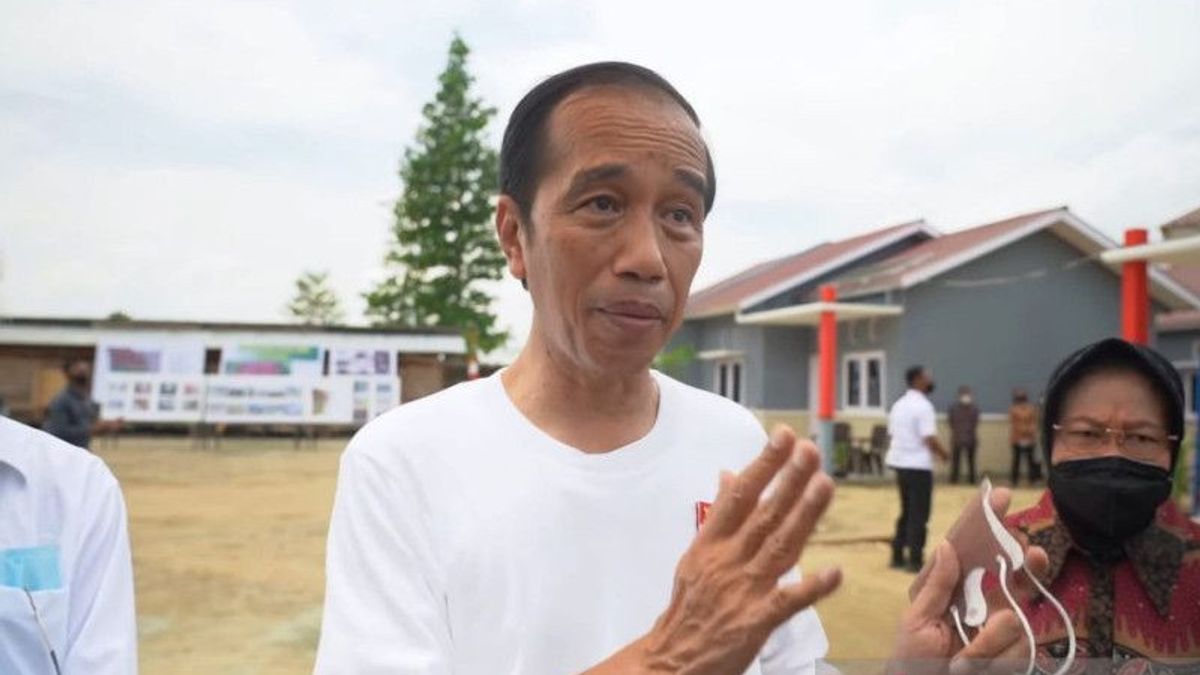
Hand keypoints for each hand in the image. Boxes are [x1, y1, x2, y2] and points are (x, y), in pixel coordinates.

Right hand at [583, 426, 841, 673]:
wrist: (671, 659)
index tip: (784, 436)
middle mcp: (728, 560)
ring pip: (780, 546)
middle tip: (811, 449)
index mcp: (711, 543)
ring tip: (825, 485)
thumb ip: (719, 515)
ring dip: (804, 515)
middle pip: (764, 514)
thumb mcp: (696, 554)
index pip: (740, 495)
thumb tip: (729, 474)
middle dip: (789, 479)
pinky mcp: (756, 622)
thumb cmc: (689, 606)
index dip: (764, 464)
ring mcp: (743, 590)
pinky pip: (788, 602)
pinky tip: (834, 572)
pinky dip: (810, 587)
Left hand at [891, 490, 1048, 674]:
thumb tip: (947, 543)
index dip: (986, 522)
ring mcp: (1003, 629)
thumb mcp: (916, 620)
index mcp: (954, 588)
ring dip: (988, 642)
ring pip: (1016, 617)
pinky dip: (992, 659)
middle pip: (1013, 572)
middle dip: (1024, 563)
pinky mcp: (1015, 654)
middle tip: (1030, 555)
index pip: (973, 549)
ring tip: (962, 659)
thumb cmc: (911, 661)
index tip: (998, 495)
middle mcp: (984, 604)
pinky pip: (1019, 648)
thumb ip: (935, 585)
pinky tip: (972, 667)